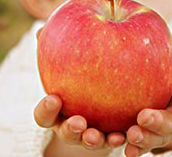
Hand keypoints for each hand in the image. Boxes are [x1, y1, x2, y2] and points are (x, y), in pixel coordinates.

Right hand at [34, 28, 125, 153]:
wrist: (108, 81)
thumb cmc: (81, 65)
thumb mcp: (69, 55)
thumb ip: (57, 44)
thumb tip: (42, 29)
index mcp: (58, 109)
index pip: (44, 114)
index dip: (46, 109)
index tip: (53, 98)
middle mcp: (73, 124)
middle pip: (68, 132)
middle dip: (72, 130)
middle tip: (80, 122)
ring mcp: (93, 132)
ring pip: (91, 141)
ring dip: (96, 140)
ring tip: (106, 135)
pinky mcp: (113, 132)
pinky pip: (116, 137)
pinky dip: (120, 136)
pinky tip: (129, 131)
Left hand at [125, 36, 171, 156]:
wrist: (159, 90)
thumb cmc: (168, 71)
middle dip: (160, 122)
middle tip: (145, 117)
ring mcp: (162, 130)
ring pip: (156, 138)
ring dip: (145, 138)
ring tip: (131, 135)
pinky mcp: (146, 137)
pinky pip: (140, 145)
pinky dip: (134, 148)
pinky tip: (122, 146)